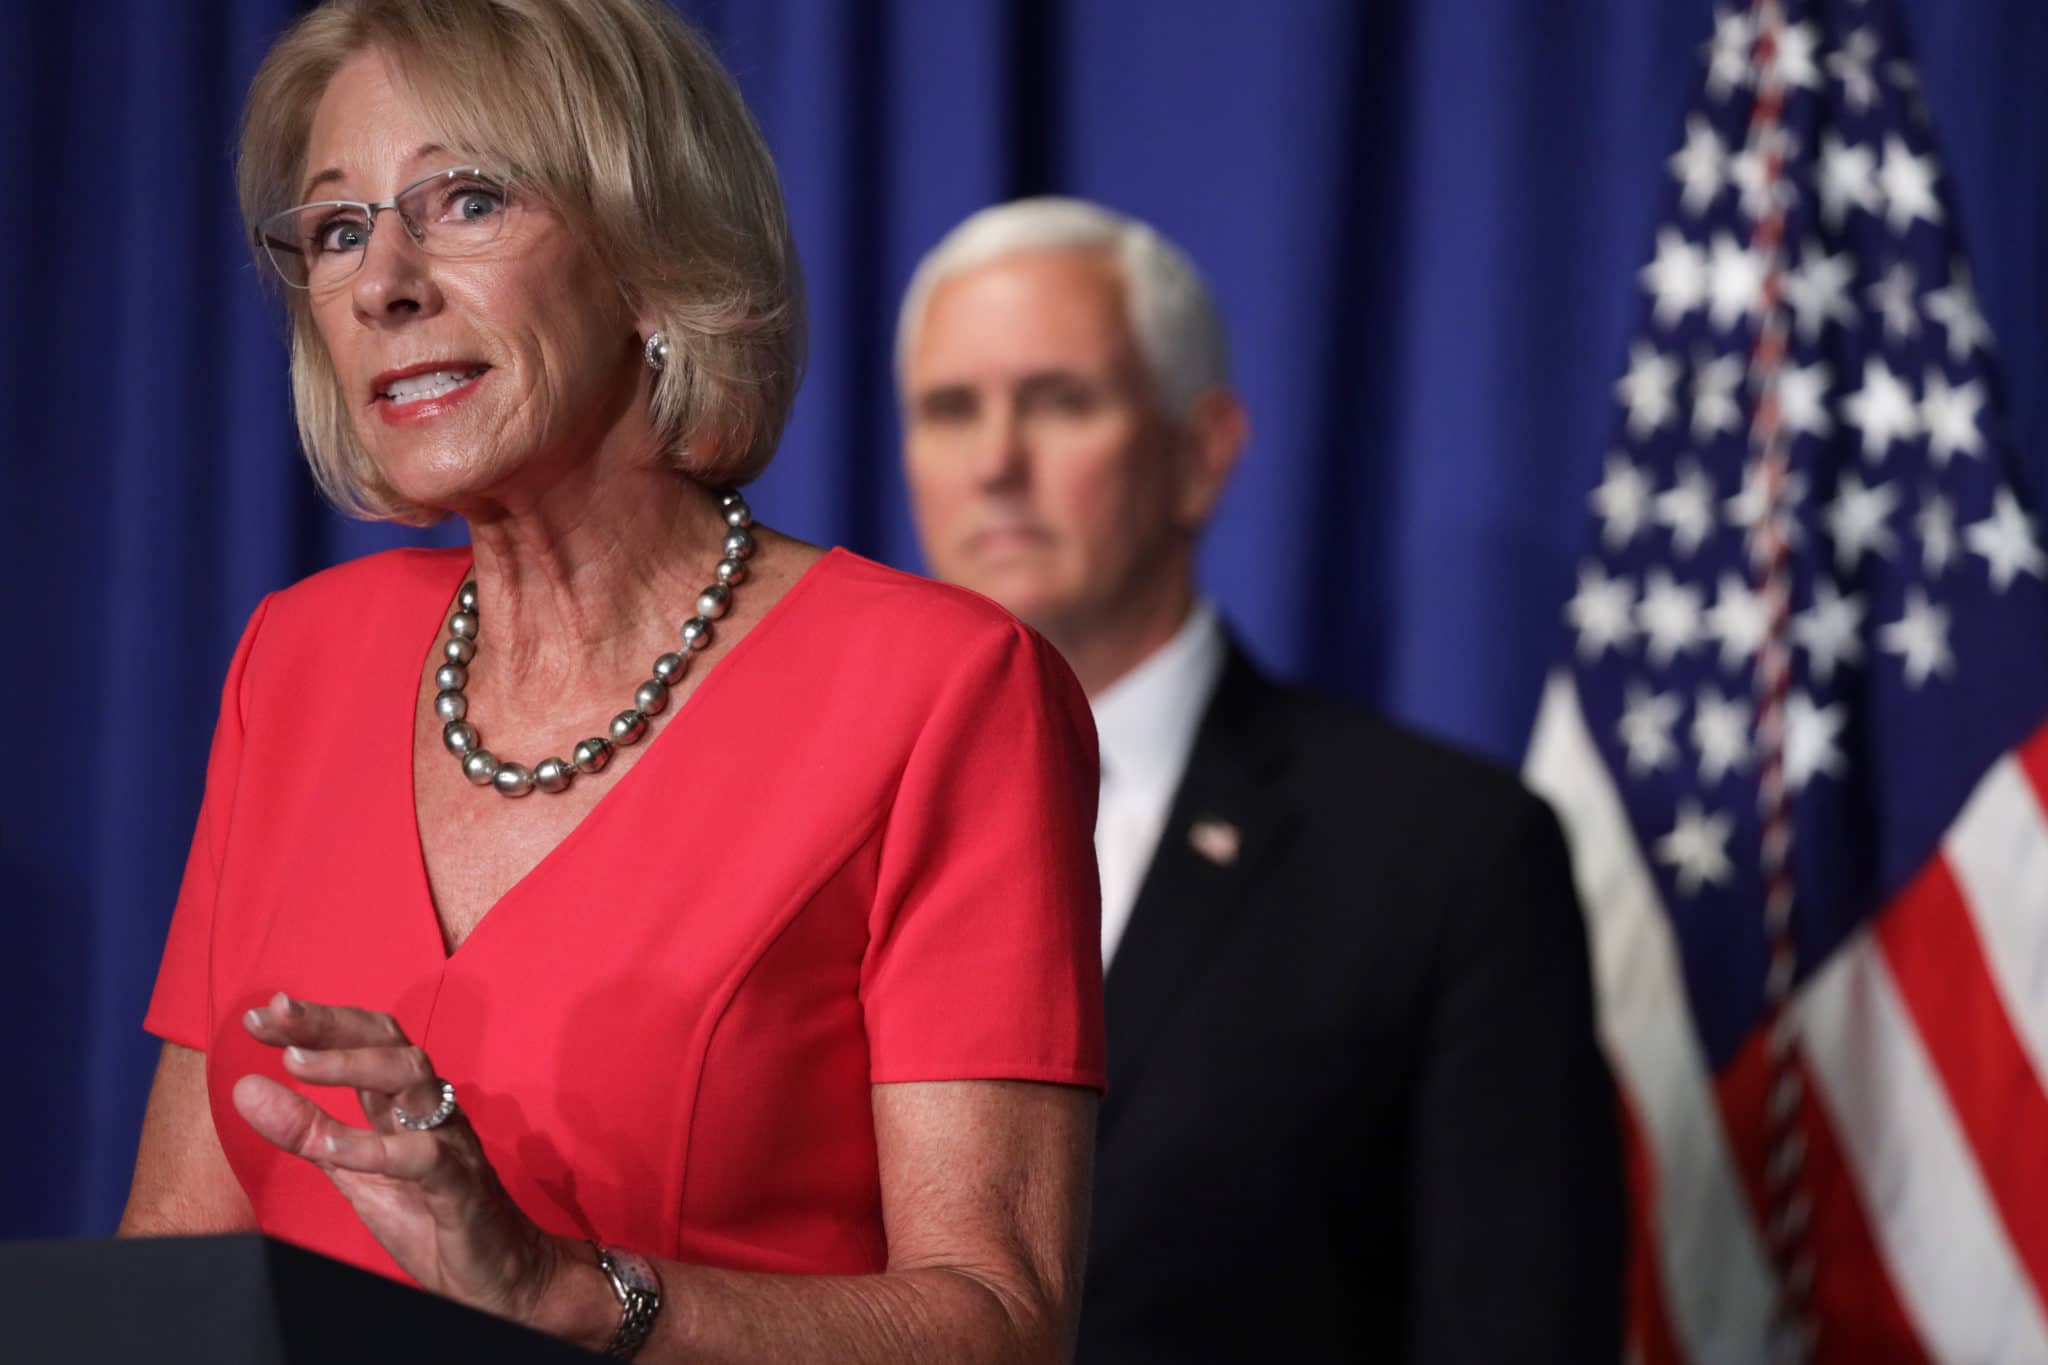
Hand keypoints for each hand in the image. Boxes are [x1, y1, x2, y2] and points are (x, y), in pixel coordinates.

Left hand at [234, 992, 565, 1322]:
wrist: (495, 1274)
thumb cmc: (427, 1216)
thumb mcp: (351, 1172)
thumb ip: (306, 1132)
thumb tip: (246, 1089)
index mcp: (404, 1102)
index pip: (364, 1040)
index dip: (314, 1023)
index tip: (256, 1017)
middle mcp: (430, 1107)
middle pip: (388, 1042)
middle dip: (330, 1023)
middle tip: (274, 1014)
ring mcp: (449, 1140)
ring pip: (413, 1078)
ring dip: (351, 1065)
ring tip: (294, 1063)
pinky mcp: (460, 1184)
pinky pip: (422, 1156)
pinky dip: (375, 1148)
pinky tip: (331, 1146)